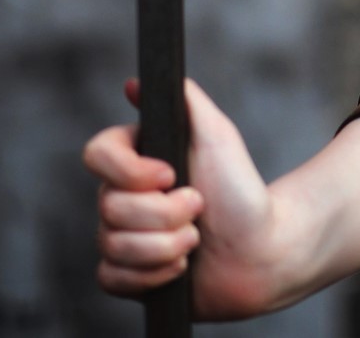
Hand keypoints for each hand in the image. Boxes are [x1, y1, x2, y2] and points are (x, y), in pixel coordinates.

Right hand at [84, 77, 291, 319]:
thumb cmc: (242, 190)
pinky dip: (152, 274)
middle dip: (166, 212)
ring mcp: (122, 237)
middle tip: (200, 207)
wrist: (263, 247)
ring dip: (166, 244)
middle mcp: (122, 197)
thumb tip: (135, 82)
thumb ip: (185, 102)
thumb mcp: (218, 137)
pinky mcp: (127, 275)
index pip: (96, 154)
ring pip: (112, 244)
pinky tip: (181, 267)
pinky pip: (111, 277)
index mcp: (138, 161)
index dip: (129, 171)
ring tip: (197, 238)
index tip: (170, 174)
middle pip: (108, 206)